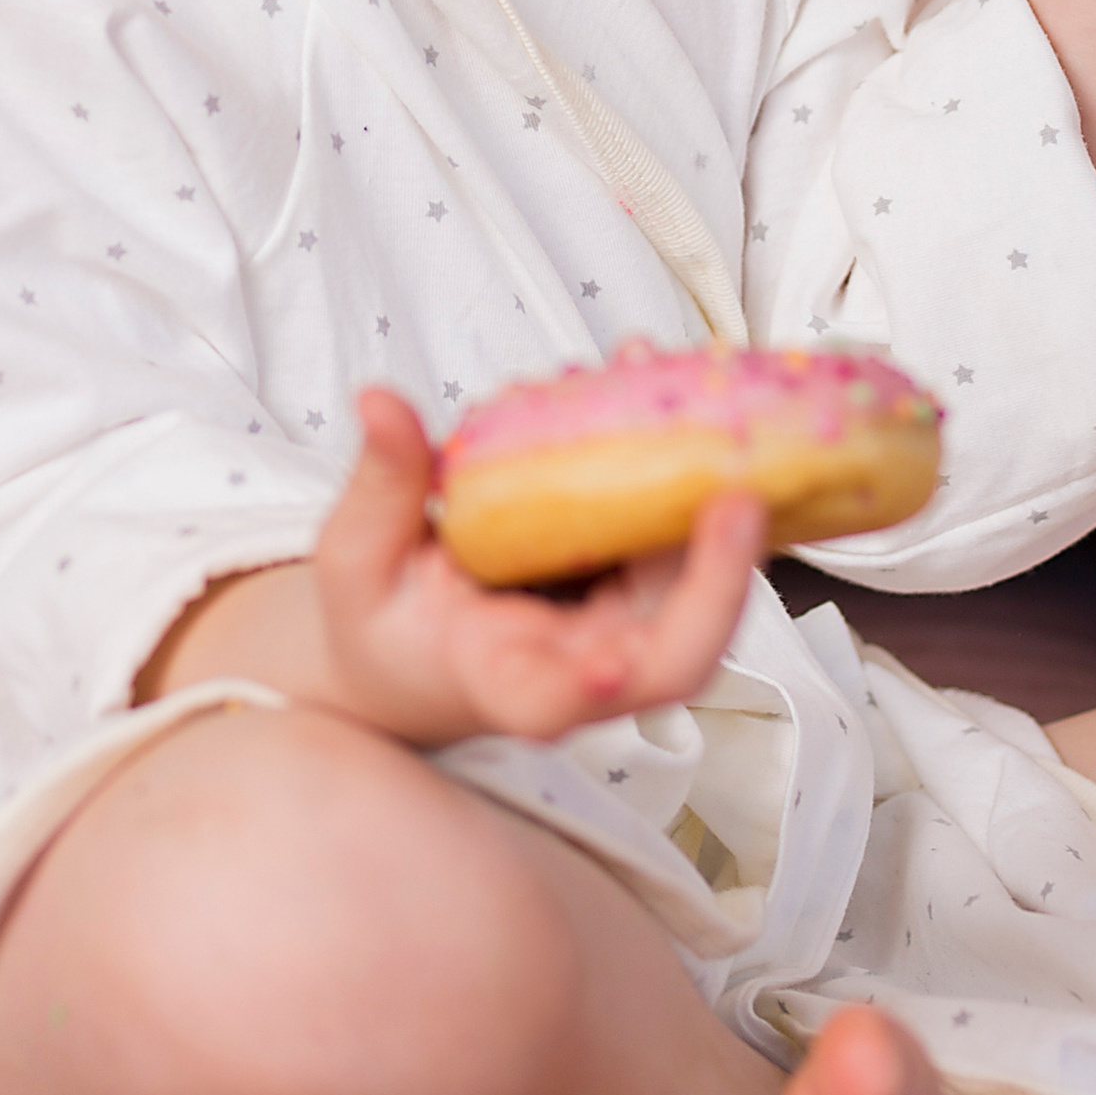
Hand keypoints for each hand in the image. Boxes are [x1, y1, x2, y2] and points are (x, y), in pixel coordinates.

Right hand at [306, 391, 764, 749]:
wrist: (416, 655)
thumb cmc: (384, 620)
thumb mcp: (356, 557)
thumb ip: (379, 486)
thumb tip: (380, 402)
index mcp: (496, 679)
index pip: (547, 704)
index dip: (587, 688)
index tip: (607, 667)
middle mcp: (577, 667)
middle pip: (670, 660)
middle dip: (716, 585)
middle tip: (739, 496)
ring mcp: (620, 633)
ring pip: (697, 596)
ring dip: (716, 511)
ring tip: (697, 401)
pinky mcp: (639, 592)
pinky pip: (685, 545)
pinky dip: (691, 474)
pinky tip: (664, 390)